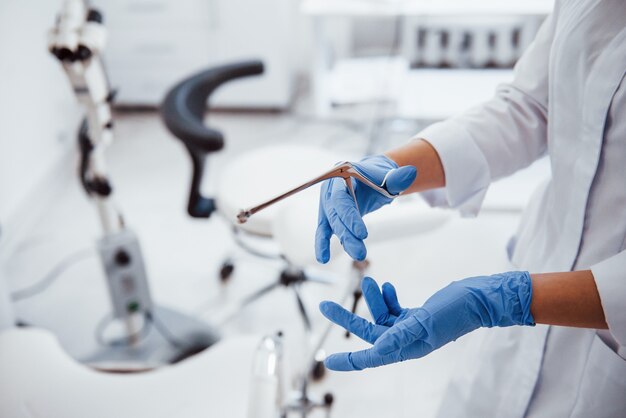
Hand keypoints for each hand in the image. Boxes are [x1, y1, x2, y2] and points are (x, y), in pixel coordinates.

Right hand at [315, 155, 416, 262]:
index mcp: (341, 175)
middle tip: (361, 253)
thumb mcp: (389, 177)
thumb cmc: (379, 177)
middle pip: (336, 215)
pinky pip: (323, 231)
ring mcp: (327, 203)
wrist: (371, 178)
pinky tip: (323, 258)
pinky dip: (322, 244)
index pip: (341, 198)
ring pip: (332, 225)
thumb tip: (410, 174)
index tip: (362, 234)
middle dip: (348, 235)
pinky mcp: (328, 216)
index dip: (349, 217)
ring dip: (343, 241)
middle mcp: (330, 189)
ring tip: (357, 255)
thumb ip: (398, 178)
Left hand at [319, 274, 533, 370]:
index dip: (349, 360)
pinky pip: (393, 310)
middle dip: (347, 317)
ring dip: (372, 299)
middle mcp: (407, 341)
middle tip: (324, 304)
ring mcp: (412, 328)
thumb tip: (376, 348)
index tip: (328, 360)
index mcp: (408, 348)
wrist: (480, 298)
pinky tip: (386, 286)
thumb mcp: (425, 321)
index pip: (372, 357)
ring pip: (380, 317)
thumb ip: (400, 334)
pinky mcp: (417, 316)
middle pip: (369, 332)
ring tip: (368, 279)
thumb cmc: (456, 311)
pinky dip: (387, 298)